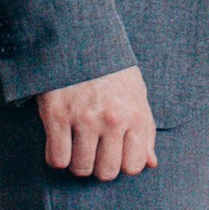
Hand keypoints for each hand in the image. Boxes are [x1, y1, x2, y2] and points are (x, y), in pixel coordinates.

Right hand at [37, 65, 157, 180]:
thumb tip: (151, 164)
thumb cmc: (111, 68)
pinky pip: (57, 158)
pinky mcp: (57, 114)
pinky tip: (60, 143)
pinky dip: (57, 157)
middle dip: (99, 167)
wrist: (78, 37)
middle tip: (94, 151)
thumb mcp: (137, 94)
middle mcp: (112, 119)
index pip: (133, 166)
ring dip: (77, 163)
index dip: (122, 164)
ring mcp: (84, 118)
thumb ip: (146, 131)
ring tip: (77, 146)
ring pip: (80, 168)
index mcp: (135, 114)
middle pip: (106, 172)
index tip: (114, 153)